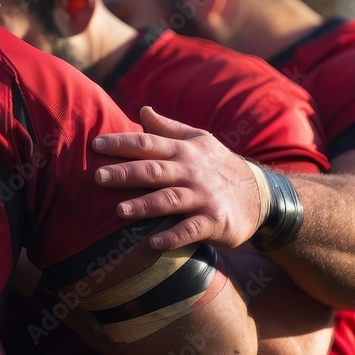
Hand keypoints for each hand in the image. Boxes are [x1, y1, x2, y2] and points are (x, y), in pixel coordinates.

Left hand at [92, 106, 263, 250]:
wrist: (260, 195)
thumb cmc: (219, 166)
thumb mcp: (199, 141)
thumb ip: (168, 129)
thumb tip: (142, 110)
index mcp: (184, 150)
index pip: (148, 143)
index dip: (122, 143)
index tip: (95, 144)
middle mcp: (191, 171)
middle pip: (154, 170)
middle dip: (126, 173)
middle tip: (98, 177)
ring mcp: (203, 197)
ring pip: (170, 200)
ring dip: (145, 205)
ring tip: (120, 210)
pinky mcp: (214, 221)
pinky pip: (192, 229)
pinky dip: (174, 236)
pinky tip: (154, 243)